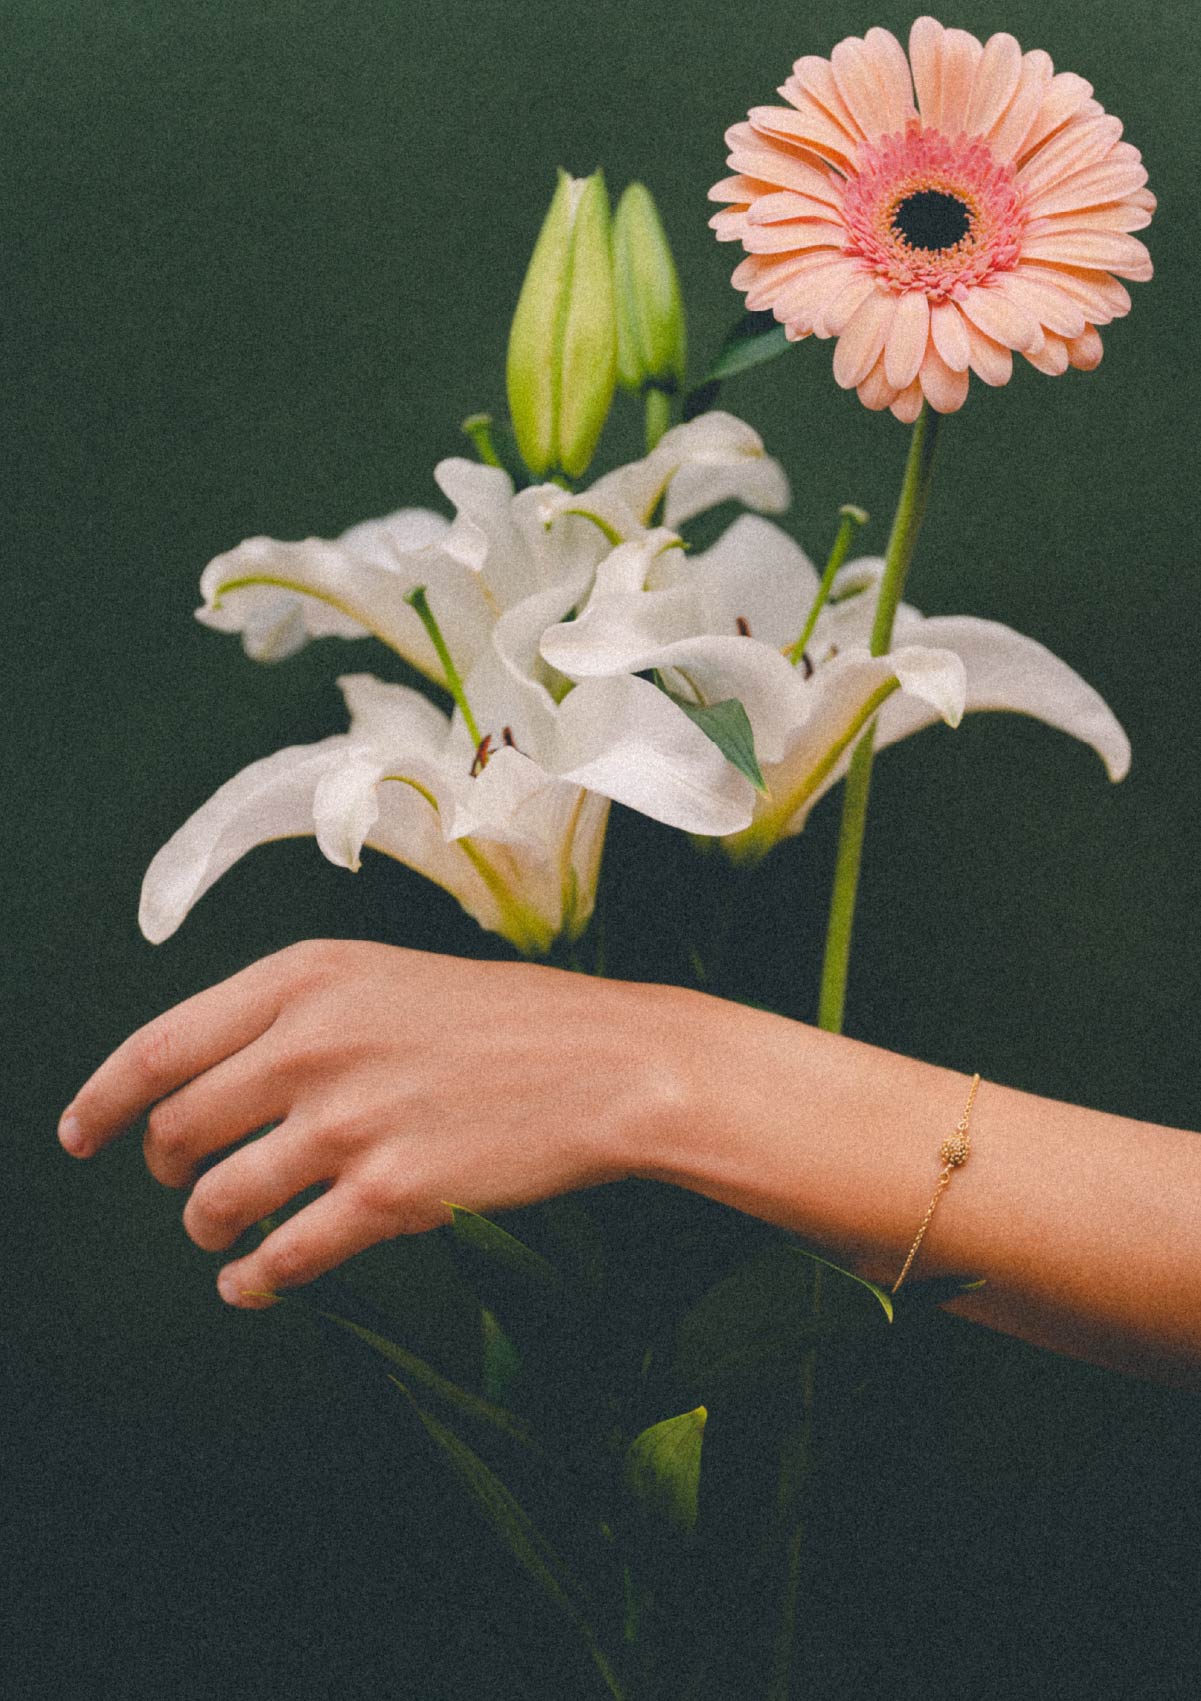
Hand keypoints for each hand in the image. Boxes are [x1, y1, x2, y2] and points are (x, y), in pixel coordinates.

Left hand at [58, 940, 679, 1305]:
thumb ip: (299, 1014)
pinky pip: (285, 1256)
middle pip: (179, 1127)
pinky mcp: (391, 1194)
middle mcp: (312, 1042)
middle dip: (167, 1167)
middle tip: (182, 1181)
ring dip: (208, 1226)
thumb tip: (219, 1077)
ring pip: (219, 1198)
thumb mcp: (388, 976)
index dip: (103, 1098)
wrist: (608, 1063)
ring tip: (223, 1235)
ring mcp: (349, 1120)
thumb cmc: (506, 1018)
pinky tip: (253, 1285)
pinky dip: (254, 1281)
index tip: (79, 1133)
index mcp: (306, 976)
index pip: (160, 1045)